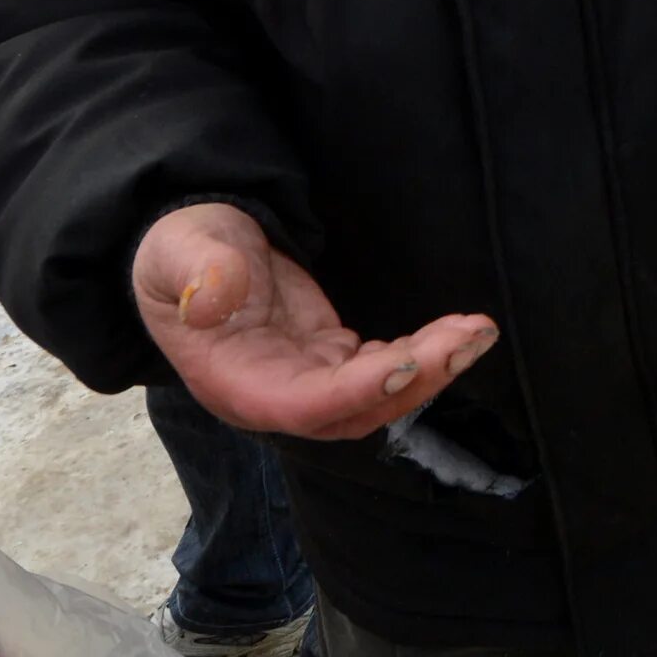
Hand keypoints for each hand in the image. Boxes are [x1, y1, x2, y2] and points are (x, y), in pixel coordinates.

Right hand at [134, 203, 497, 440]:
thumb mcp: (180, 248)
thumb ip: (198, 272)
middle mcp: (274, 395)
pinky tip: (454, 332)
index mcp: (233, 382)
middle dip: (415, 380)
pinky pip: (379, 370)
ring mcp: (304, 379)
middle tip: (466, 338)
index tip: (404, 361)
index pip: (304, 404)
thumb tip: (210, 300)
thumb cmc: (180, 248)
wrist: (187, 246)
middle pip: (354, 411)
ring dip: (429, 369)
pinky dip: (419, 355)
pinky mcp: (326, 358)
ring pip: (376, 395)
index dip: (357, 389)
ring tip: (476, 332)